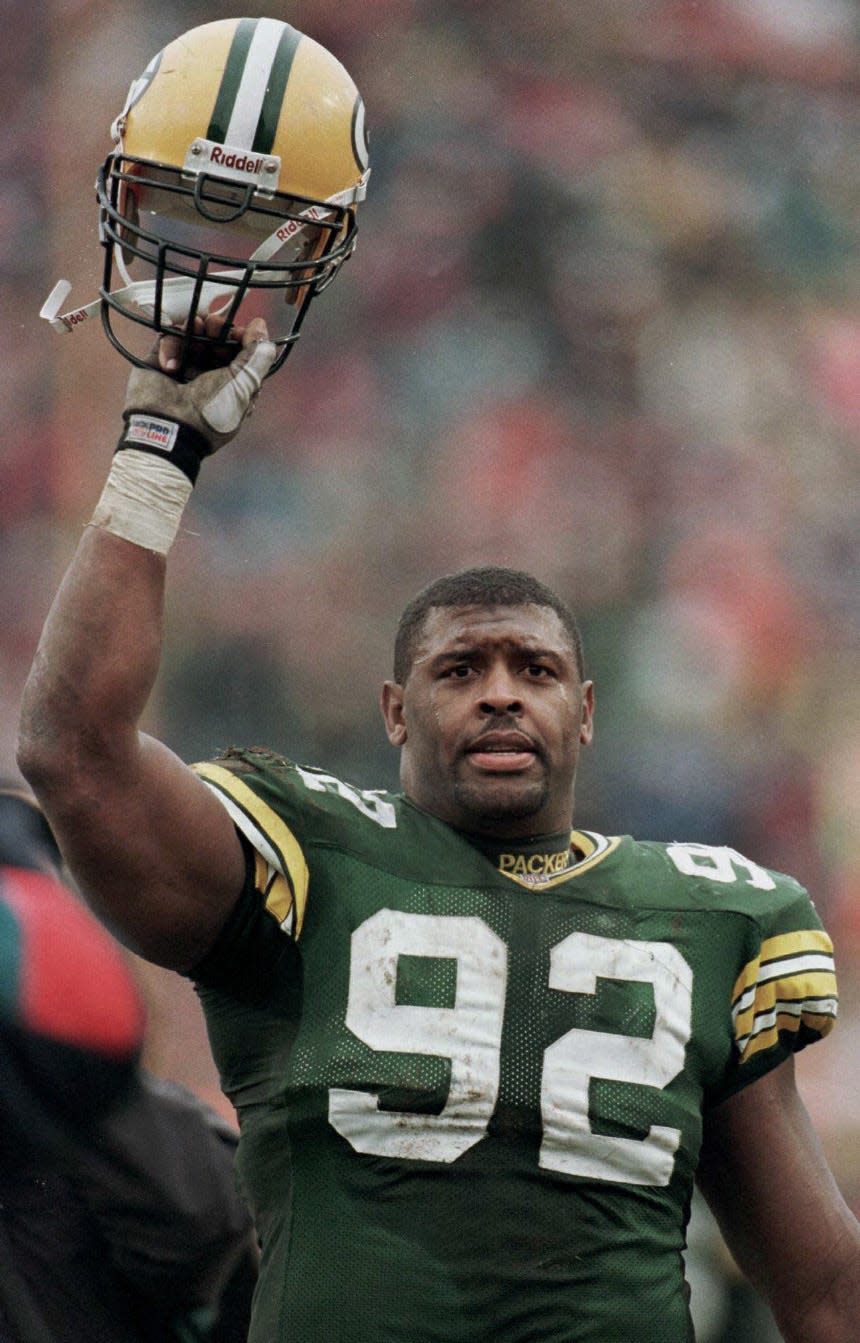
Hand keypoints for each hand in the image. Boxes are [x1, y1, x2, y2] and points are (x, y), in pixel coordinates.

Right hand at [123, 316, 276, 453]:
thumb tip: (261, 326)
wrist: (167, 430)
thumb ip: (257, 357)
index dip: (241, 338)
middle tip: (214, 325)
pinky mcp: (160, 363)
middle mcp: (210, 377)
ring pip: (192, 336)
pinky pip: (168, 341)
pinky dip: (172, 345)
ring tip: (196, 329)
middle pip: (216, 340)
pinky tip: (172, 365)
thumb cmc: (211, 413)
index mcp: (233, 386)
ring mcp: (184, 370)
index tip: (239, 331)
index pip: (240, 353)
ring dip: (196, 329)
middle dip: (218, 329)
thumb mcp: (244, 386)